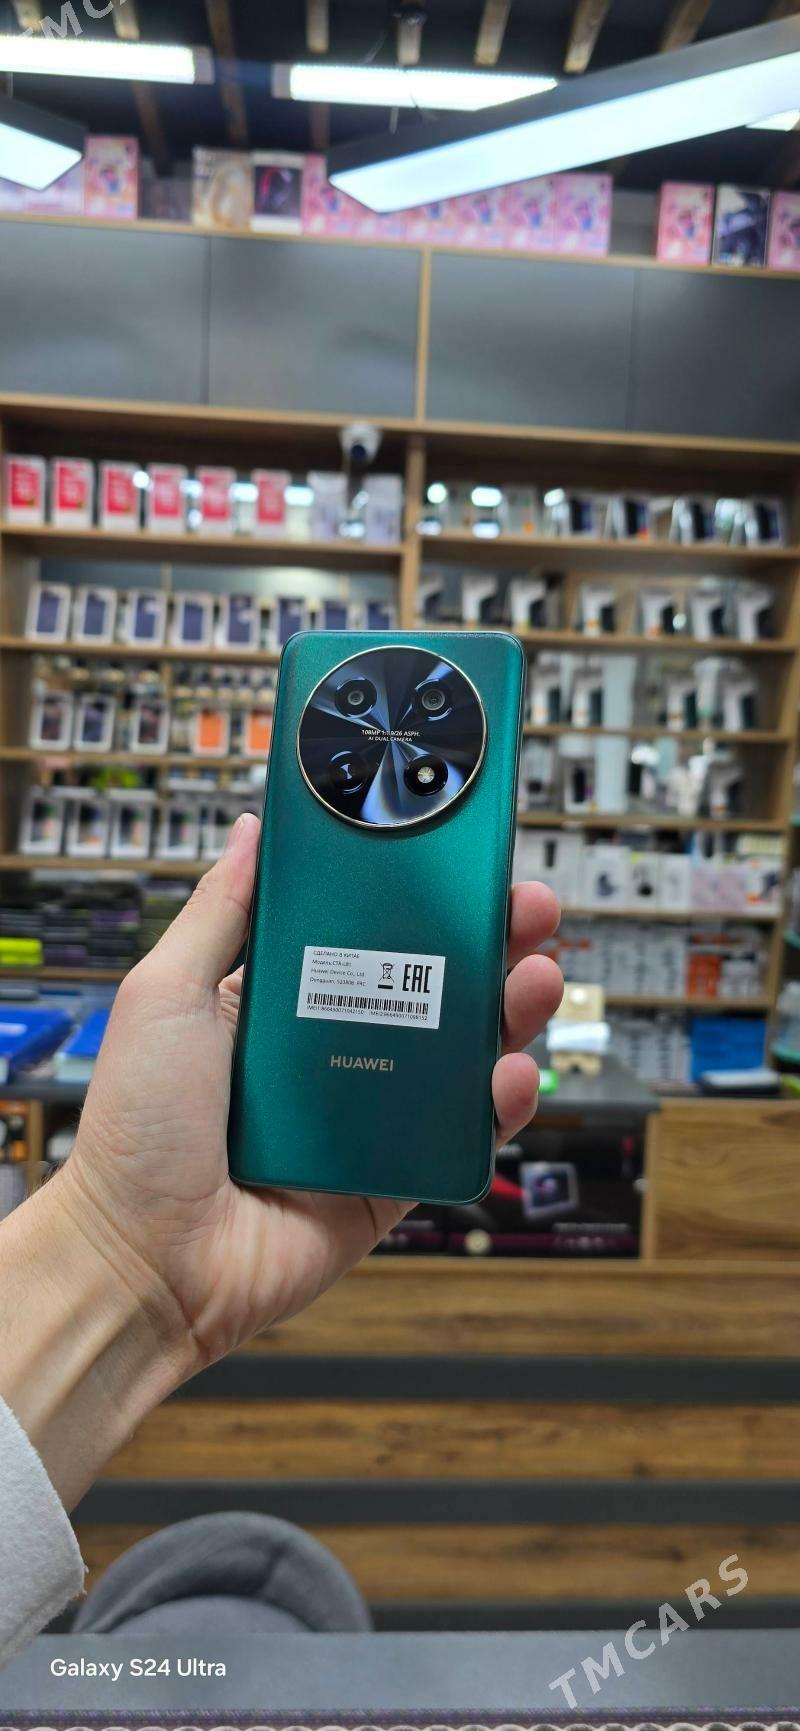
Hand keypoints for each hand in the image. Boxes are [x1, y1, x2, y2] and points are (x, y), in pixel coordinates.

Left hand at [62, 813, 561, 1374]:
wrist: (144, 1261)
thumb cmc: (136, 1130)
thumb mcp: (164, 994)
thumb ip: (216, 912)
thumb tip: (252, 831)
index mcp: (278, 1001)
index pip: (367, 930)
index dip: (419, 894)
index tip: (461, 857)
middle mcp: (329, 1050)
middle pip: (430, 983)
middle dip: (488, 942)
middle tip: (525, 908)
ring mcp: (365, 1114)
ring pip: (458, 1052)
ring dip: (509, 1011)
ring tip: (536, 977)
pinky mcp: (390, 1176)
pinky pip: (457, 1132)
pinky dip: (496, 1103)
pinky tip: (510, 1072)